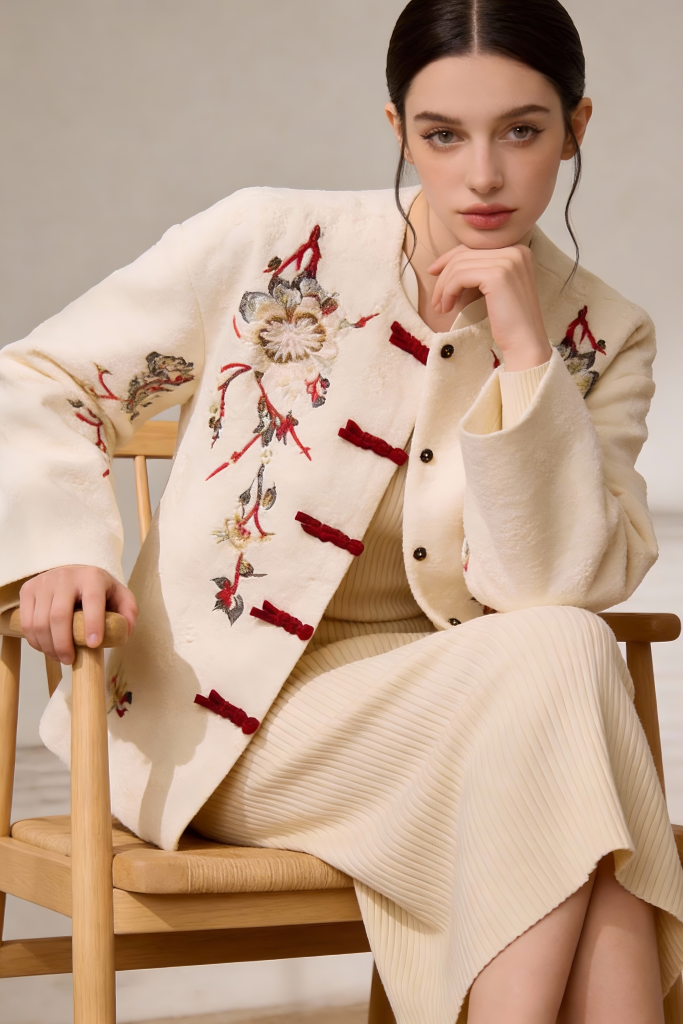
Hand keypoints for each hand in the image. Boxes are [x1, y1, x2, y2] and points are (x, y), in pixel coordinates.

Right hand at [20, 566, 137, 665]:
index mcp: (92, 577)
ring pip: (39, 622)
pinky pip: (27, 623)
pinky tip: (47, 647)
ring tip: (60, 657)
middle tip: (70, 661)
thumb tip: (124, 632)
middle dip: (64, 644)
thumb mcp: (119, 597)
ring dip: (48, 647)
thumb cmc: (98, 590)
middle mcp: (65, 576)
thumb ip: (128, 613)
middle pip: (58, 616)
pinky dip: (35, 641)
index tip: (94, 645)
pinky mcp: (28, 590)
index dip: (93, 623)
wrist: (73, 573)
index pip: (92, 600)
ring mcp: (44, 582)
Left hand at [429, 244, 551, 371]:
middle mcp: (515, 250)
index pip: (474, 247)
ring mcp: (508, 261)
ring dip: (444, 288)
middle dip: (444, 275)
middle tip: (435, 299)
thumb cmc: (509, 321)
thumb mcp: (496, 287)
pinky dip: (449, 292)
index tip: (434, 272)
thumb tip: (448, 263)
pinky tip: (448, 307)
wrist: (525, 342)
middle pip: (465, 254)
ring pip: (460, 266)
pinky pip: (460, 277)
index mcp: (517, 250)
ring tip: (441, 307)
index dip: (449, 259)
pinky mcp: (497, 275)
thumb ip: (481, 270)